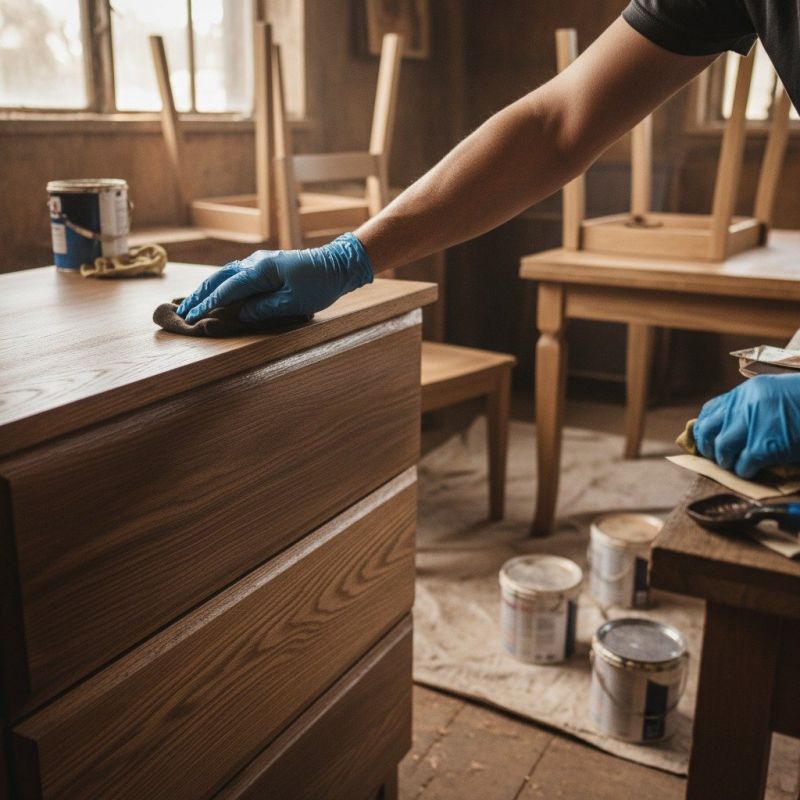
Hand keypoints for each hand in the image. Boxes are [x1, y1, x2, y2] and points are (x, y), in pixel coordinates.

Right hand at [177, 232, 373, 322]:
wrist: (337, 264)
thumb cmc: (319, 285)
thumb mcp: (293, 302)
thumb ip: (264, 308)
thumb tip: (240, 314)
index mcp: (262, 270)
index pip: (229, 288)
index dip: (209, 303)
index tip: (193, 315)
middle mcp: (256, 262)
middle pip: (220, 278)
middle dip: (200, 295)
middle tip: (183, 311)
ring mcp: (259, 261)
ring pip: (226, 274)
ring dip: (207, 288)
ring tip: (191, 303)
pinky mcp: (264, 265)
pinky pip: (236, 274)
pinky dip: (221, 284)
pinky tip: (213, 292)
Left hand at [693, 374, 799, 477]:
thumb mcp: (774, 397)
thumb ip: (750, 408)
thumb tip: (728, 431)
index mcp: (746, 392)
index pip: (711, 411)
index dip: (705, 428)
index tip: (706, 439)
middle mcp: (744, 405)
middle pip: (708, 430)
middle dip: (708, 446)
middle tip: (718, 457)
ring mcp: (752, 425)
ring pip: (722, 448)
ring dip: (726, 460)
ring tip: (735, 465)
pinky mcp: (764, 446)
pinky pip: (742, 463)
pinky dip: (745, 470)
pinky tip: (752, 471)